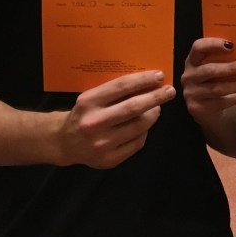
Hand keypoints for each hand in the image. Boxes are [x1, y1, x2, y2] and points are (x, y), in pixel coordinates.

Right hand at [59, 71, 175, 168]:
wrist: (65, 142)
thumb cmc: (84, 114)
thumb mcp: (92, 97)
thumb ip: (114, 92)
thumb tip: (148, 82)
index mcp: (89, 102)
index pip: (121, 86)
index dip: (143, 80)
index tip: (160, 76)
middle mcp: (94, 123)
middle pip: (133, 108)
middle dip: (155, 98)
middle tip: (170, 91)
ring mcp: (102, 144)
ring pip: (139, 127)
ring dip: (153, 114)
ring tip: (157, 108)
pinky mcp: (109, 160)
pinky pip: (137, 143)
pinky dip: (145, 132)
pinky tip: (144, 125)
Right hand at [182, 38, 235, 120]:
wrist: (205, 110)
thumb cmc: (213, 83)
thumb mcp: (214, 69)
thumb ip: (224, 60)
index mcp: (192, 61)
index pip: (198, 47)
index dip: (213, 44)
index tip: (232, 45)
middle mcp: (188, 76)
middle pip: (209, 70)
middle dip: (230, 68)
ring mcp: (191, 93)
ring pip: (216, 88)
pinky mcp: (196, 108)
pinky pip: (218, 102)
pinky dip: (233, 98)